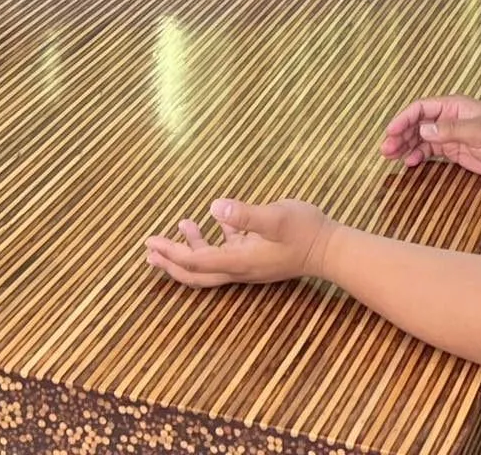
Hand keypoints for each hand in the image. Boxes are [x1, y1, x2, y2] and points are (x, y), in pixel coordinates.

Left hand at [143, 199, 336, 288]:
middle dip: (171, 262)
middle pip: (197, 273)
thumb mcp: (277, 217)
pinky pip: (226, 251)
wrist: (331, 248)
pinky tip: (209, 220)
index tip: (152, 244)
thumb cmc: (305, 231)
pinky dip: (213, 239)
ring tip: (176, 229)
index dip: (172, 254)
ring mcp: (248, 263)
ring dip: (189, 250)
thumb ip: (246, 214)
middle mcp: (240, 267)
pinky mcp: (257, 254)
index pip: (196, 263)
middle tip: (149, 252)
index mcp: (239, 261)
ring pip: (209, 263)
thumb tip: (215, 207)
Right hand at [379, 95, 480, 182]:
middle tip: (386, 149)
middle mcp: (449, 118)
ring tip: (391, 157)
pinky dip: (418, 155)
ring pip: (421, 137)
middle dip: (400, 134)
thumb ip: (452, 130)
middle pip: (417, 123)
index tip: (391, 131)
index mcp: (454, 106)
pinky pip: (430, 151)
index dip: (404, 118)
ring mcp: (451, 134)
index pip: (422, 108)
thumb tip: (424, 129)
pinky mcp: (454, 150)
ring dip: (405, 145)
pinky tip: (409, 162)